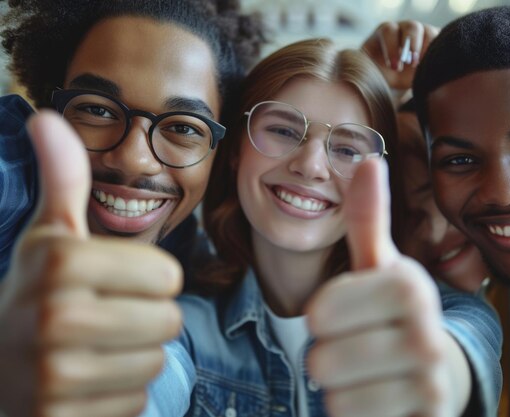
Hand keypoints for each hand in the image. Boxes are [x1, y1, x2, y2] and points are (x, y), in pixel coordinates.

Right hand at [0, 111, 182, 416]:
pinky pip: (135, 403)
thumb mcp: (47, 237)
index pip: (169, 276)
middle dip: (145, 320)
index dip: (149, 281)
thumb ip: (62, 181)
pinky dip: (117, 396)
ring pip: (155, 363)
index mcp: (59, 264)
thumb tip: (47, 117)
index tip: (113, 284)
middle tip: (104, 321)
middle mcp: (53, 320)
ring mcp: (55, 378)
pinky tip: (85, 385)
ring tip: (94, 350)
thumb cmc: (34, 295)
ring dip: (133, 357)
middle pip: (169, 321)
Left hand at [306, 160, 469, 416]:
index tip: (344, 314)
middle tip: (356, 348)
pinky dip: (352, 415)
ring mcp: (432, 386)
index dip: (321, 317)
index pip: (319, 312)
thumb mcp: (379, 265)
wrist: (439, 371)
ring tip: (368, 374)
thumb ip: (369, 217)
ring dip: (340, 389)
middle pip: (321, 360)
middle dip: (328, 357)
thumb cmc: (393, 312)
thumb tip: (369, 157)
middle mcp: (428, 336)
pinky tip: (378, 399)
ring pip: (334, 399)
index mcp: (410, 286)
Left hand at [362, 20, 438, 91]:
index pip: (389, 31)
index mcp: (384, 33)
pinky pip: (441, 40)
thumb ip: (370, 69)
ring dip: (428, 49)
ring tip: (423, 67)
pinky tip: (433, 66)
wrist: (393, 85)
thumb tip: (374, 70)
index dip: (392, 48)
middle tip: (412, 64)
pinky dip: (440, 52)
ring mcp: (420, 33)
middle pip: (412, 27)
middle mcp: (403, 29)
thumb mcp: (370, 74)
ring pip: (429, 32)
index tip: (394, 68)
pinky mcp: (434, 41)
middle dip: (413, 46)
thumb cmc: (379, 79)